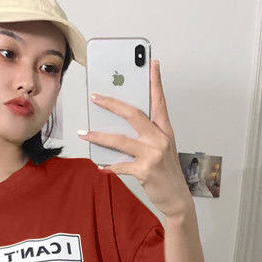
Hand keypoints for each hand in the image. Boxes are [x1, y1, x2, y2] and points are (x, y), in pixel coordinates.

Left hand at [81, 59, 192, 217]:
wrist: (177, 198)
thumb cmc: (166, 172)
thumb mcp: (162, 149)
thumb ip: (146, 136)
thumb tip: (119, 126)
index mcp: (165, 131)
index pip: (159, 102)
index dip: (155, 82)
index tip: (152, 63)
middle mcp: (160, 139)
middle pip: (134, 114)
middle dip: (112, 104)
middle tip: (96, 97)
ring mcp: (153, 154)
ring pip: (120, 140)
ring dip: (99, 137)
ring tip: (84, 134)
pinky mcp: (145, 170)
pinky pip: (120, 165)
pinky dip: (108, 165)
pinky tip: (100, 165)